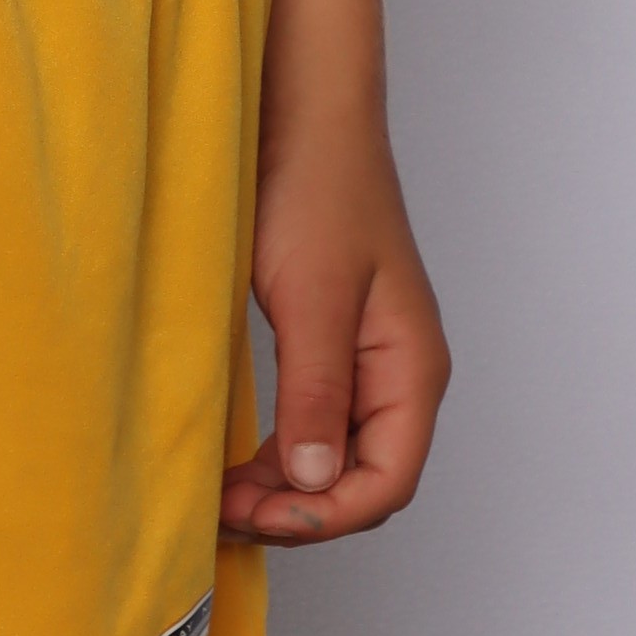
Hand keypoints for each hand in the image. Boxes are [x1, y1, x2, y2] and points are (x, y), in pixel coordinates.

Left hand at [220, 126, 450, 546]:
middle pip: (365, 479)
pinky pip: (316, 423)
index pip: (388, 481)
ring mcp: (367, 361)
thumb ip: (315, 391)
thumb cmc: (318, 190)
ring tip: (223, 496)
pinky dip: (280, 454)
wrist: (304, 119)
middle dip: (300, 510)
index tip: (258, 516)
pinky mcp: (332, 345)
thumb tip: (314, 481)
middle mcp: (398, 374)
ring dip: (285, 488)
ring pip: (336, 457)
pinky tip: (238, 461)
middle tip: (225, 512)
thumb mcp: (313, 297)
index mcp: (412, 367)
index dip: (326, 515)